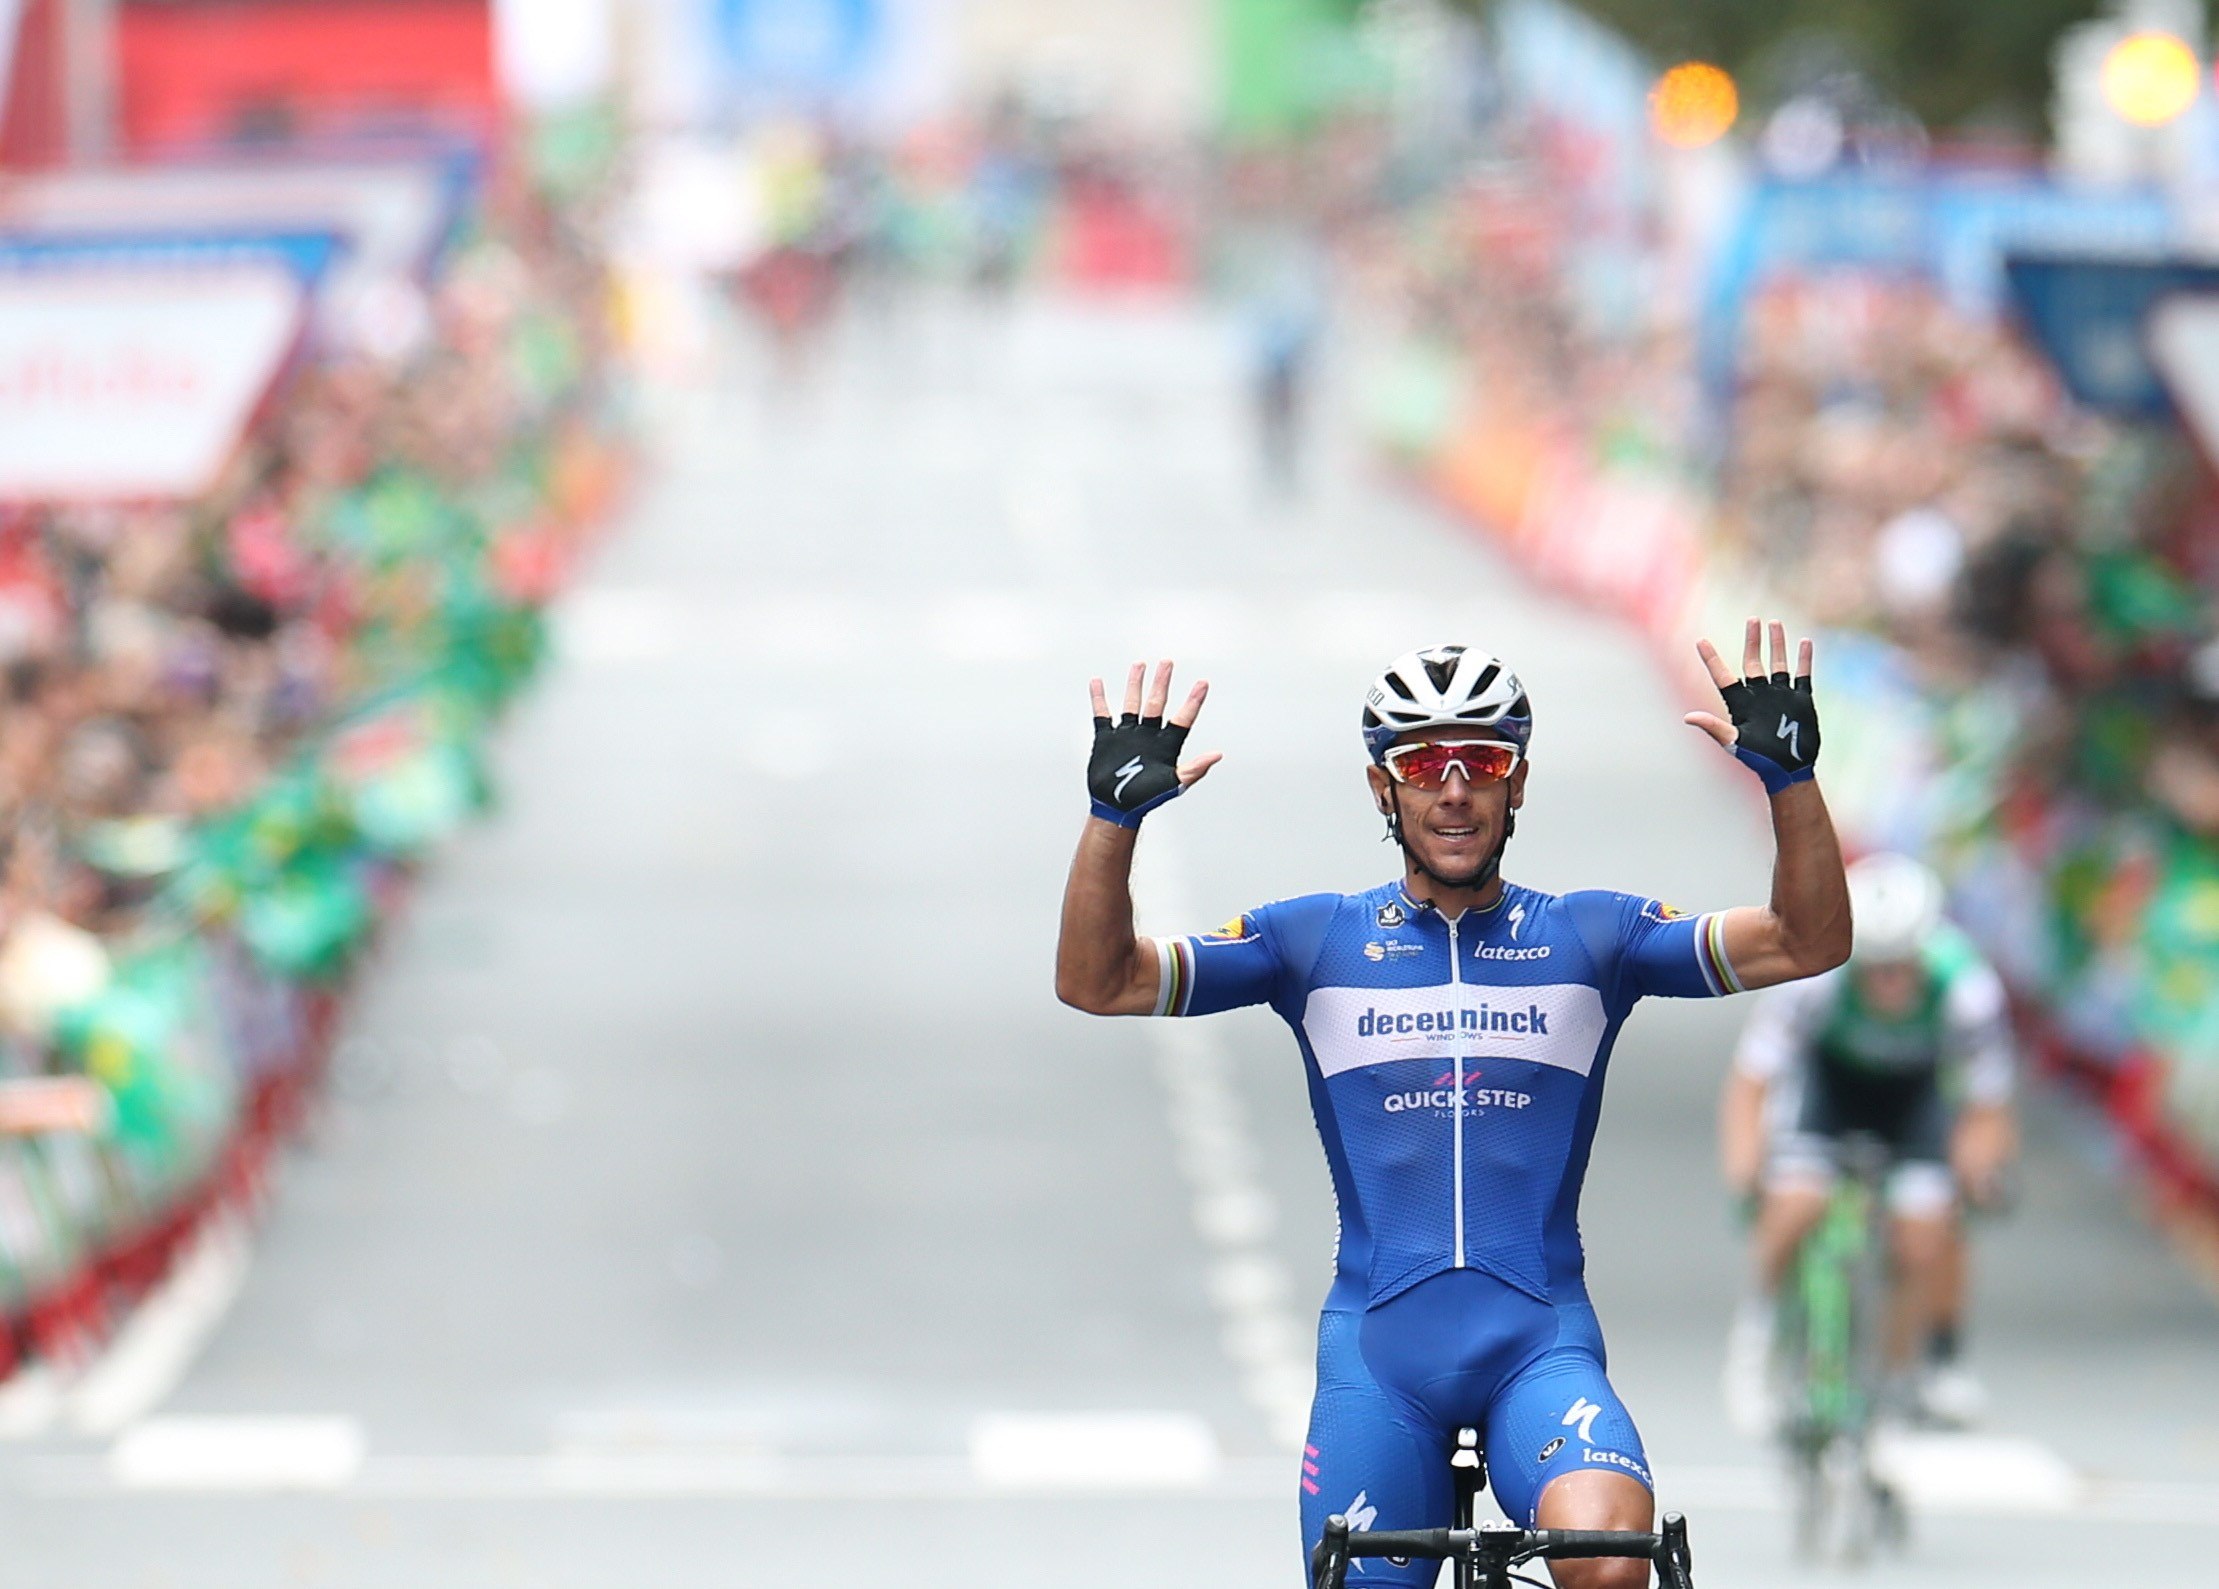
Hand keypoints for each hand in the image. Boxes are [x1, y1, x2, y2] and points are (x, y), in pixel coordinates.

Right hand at [1086, 661, 1222, 827]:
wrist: (1116, 807)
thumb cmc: (1146, 799)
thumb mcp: (1173, 784)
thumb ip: (1194, 769)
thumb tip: (1217, 755)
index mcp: (1165, 745)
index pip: (1183, 717)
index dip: (1193, 701)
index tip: (1203, 683)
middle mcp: (1147, 735)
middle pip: (1156, 702)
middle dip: (1162, 682)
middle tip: (1168, 663)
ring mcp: (1127, 735)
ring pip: (1132, 703)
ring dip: (1135, 684)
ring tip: (1140, 665)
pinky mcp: (1107, 739)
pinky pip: (1102, 714)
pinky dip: (1099, 698)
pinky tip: (1098, 683)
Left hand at [1686, 618, 1818, 794]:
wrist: (1788, 769)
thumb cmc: (1758, 759)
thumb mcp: (1734, 741)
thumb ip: (1713, 727)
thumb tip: (1688, 717)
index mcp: (1740, 703)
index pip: (1722, 676)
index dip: (1712, 659)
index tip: (1700, 641)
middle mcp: (1759, 695)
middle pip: (1753, 661)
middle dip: (1753, 641)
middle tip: (1753, 620)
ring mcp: (1780, 695)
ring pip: (1778, 663)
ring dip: (1777, 644)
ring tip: (1775, 623)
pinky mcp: (1800, 700)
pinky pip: (1802, 674)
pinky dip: (1803, 659)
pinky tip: (1804, 642)